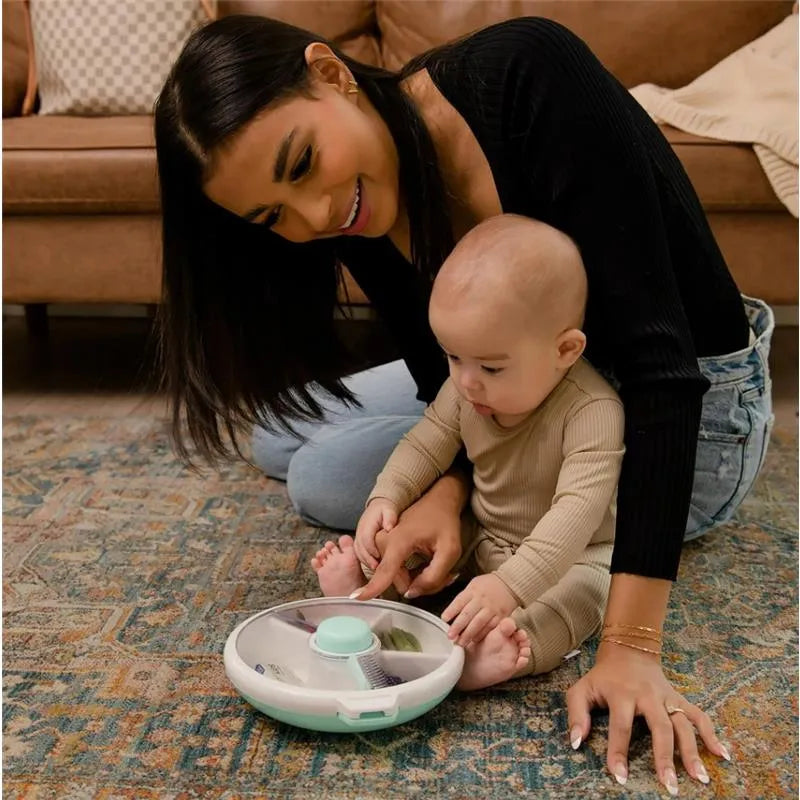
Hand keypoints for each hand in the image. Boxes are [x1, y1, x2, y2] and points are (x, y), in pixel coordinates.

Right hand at [354, 498, 397, 569]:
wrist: (378, 507)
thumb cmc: (385, 510)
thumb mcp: (389, 510)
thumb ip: (389, 518)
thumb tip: (389, 528)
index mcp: (367, 524)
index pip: (366, 539)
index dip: (371, 549)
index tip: (379, 556)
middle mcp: (360, 531)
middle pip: (360, 547)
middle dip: (368, 558)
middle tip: (377, 568)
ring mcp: (358, 536)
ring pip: (357, 551)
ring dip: (365, 561)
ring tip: (375, 569)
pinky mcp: (359, 541)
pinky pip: (358, 552)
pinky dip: (364, 559)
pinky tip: (373, 565)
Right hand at [355, 481, 463, 600]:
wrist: (437, 501)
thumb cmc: (445, 523)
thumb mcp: (450, 551)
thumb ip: (433, 577)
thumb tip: (411, 593)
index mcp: (399, 541)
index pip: (385, 572)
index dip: (372, 589)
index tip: (355, 599)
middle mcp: (384, 541)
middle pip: (397, 579)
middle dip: (420, 583)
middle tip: (446, 574)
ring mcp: (382, 543)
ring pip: (396, 576)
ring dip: (417, 578)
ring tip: (438, 567)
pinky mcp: (384, 545)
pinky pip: (394, 569)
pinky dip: (411, 572)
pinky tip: (427, 564)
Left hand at [441, 573, 518, 645]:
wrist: (509, 584)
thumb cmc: (488, 585)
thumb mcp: (473, 585)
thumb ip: (463, 598)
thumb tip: (450, 613)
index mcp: (473, 590)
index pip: (460, 601)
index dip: (451, 611)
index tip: (444, 619)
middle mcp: (482, 600)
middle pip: (468, 614)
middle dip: (457, 627)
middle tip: (450, 636)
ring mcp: (492, 609)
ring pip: (478, 623)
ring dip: (468, 634)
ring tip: (460, 643)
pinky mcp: (500, 616)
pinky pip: (490, 627)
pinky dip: (482, 635)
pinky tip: (474, 640)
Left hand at [567, 640, 729, 792]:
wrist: (628, 651)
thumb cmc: (603, 677)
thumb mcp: (582, 689)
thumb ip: (576, 714)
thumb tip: (576, 742)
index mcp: (622, 694)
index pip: (621, 726)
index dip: (619, 752)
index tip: (620, 776)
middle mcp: (648, 696)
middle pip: (660, 727)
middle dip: (665, 757)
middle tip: (669, 785)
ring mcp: (667, 697)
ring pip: (683, 724)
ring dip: (693, 751)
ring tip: (701, 779)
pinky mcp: (680, 698)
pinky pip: (700, 715)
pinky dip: (712, 734)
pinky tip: (722, 755)